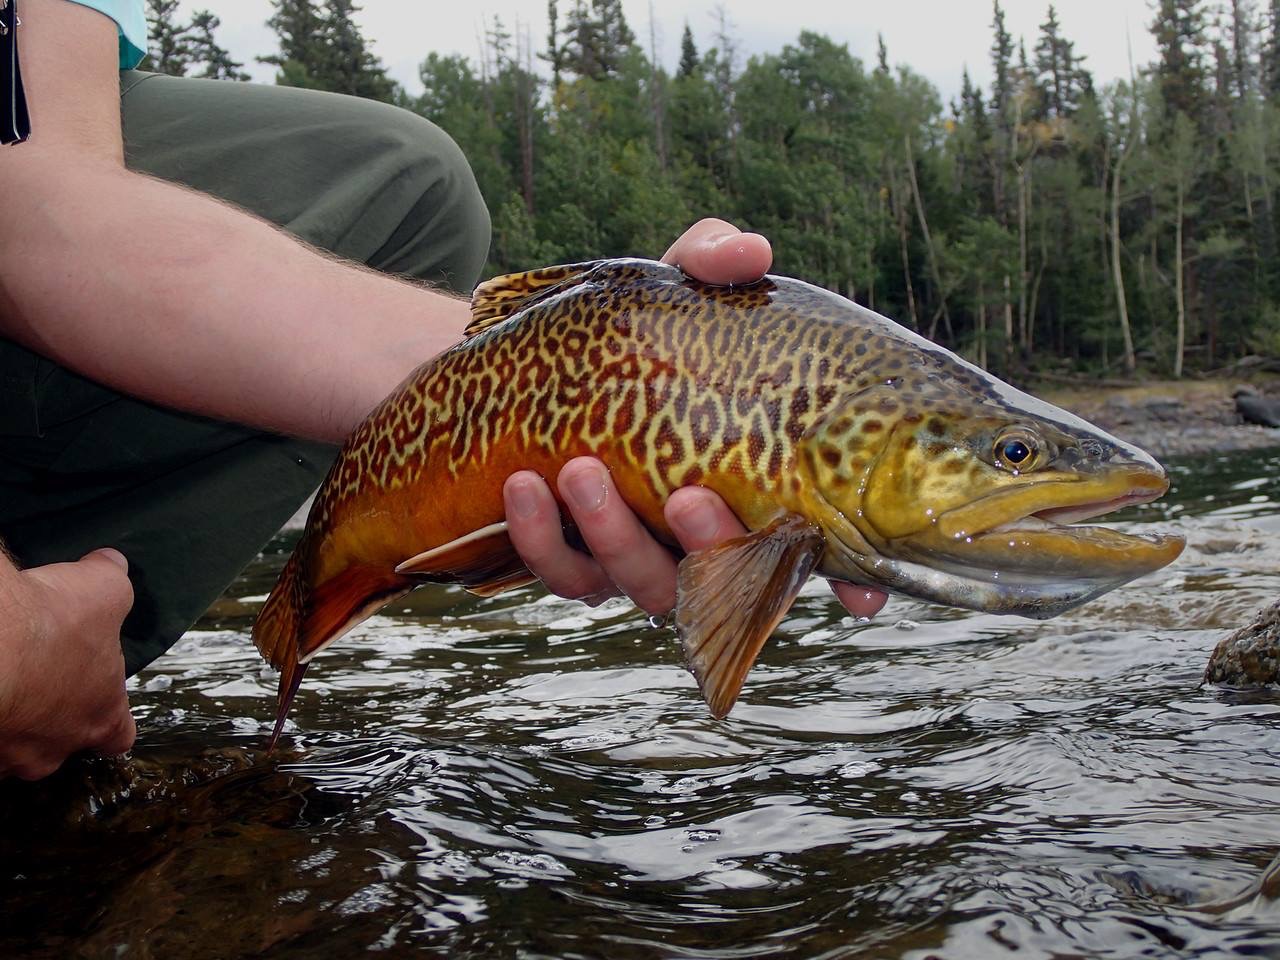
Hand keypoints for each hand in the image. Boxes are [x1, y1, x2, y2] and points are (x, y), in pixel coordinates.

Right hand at [0, 548, 136, 779]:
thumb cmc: (47, 625)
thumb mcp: (103, 588)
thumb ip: (113, 580)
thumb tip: (110, 564)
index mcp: (101, 717)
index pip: (118, 735)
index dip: (108, 714)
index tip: (96, 695)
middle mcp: (55, 747)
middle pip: (59, 742)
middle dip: (49, 714)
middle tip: (36, 679)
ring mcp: (6, 755)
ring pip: (11, 745)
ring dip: (9, 717)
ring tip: (4, 678)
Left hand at [503, 220, 888, 620]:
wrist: (531, 365)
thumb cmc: (633, 335)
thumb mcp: (675, 288)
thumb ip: (713, 266)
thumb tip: (752, 252)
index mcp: (755, 482)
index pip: (815, 546)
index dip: (852, 588)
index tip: (863, 600)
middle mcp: (708, 533)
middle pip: (728, 575)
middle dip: (708, 543)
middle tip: (682, 496)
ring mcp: (645, 557)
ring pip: (645, 585)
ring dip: (613, 536)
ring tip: (580, 471)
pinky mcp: (577, 563)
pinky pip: (564, 573)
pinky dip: (543, 536)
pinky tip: (525, 485)